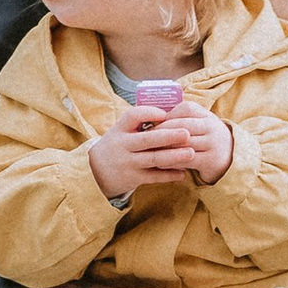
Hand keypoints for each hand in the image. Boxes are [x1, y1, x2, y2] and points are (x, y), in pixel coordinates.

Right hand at [88, 103, 233, 197]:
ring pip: (153, 159)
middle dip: (168, 136)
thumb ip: (139, 122)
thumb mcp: (120, 131)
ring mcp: (128, 162)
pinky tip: (183, 173)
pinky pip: (153, 177)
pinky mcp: (133, 178)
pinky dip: (169, 175)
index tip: (165, 114)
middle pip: (147, 139)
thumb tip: (169, 109)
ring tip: (191, 153)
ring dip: (173, 156)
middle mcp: (123, 145)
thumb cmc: (117, 146)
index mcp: (120, 129)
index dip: (149, 113)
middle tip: (187, 133)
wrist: (96, 172)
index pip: (132, 116)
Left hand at [134, 102, 235, 185]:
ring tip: (148, 150)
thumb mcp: (201, 124)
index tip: (155, 121)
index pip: (187, 109)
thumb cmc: (207, 138)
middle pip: (183, 126)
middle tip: (145, 136)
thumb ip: (183, 118)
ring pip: (183, 144)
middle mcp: (212, 127)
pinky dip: (171, 161)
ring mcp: (213, 144)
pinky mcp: (210, 161)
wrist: (230, 158)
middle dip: (162, 131)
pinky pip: (186, 160)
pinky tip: (159, 163)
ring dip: (164, 147)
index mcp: (207, 115)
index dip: (169, 114)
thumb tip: (154, 116)